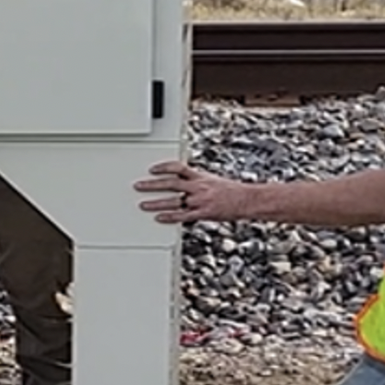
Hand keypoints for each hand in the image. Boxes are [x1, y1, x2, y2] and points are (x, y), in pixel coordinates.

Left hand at [133, 160, 251, 223]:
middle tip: (138, 186)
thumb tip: (181, 179)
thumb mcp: (212, 180)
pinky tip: (159, 218)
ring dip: (156, 203)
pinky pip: (183, 216)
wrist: (246, 200)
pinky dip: (169, 217)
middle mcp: (198, 187)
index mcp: (200, 176)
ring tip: (143, 204)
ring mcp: (200, 200)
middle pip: (171, 184)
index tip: (152, 169)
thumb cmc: (230, 191)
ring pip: (173, 201)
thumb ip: (195, 180)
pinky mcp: (203, 213)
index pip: (178, 168)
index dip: (164, 167)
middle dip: (152, 185)